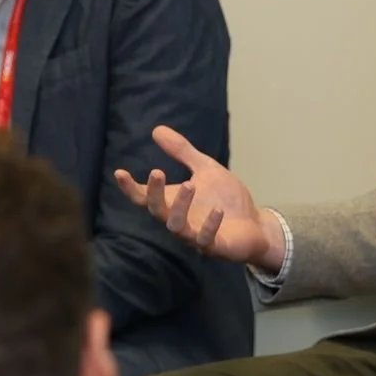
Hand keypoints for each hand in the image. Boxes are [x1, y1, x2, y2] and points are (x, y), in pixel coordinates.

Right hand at [114, 125, 284, 270]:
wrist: (255, 224)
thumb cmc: (225, 197)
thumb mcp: (205, 168)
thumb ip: (182, 152)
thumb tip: (156, 129)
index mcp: (173, 202)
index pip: (144, 198)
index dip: (130, 188)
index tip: (119, 172)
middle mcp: (179, 220)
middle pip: (157, 210)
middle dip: (154, 192)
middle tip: (156, 171)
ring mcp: (195, 236)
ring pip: (177, 226)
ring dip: (180, 206)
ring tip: (189, 184)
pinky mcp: (215, 246)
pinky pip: (206, 240)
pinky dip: (210, 226)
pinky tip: (217, 210)